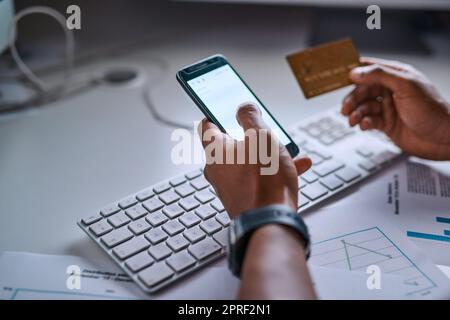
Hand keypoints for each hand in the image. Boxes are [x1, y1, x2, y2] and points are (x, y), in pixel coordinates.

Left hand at [198, 103, 311, 218]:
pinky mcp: (242, 199)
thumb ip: (250, 117)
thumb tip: (243, 108)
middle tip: (265, 131)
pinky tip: (295, 168)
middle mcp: (217, 169)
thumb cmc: (264, 179)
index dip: (217, 114)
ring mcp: (229, 186)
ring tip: (288, 151)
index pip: (207, 126)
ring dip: (267, 154)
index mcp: (216, 151)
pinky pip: (256, 179)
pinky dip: (271, 172)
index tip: (227, 109)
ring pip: (247, 162)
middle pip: (231, 145)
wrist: (271, 221)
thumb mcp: (261, 136)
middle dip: (251, 137)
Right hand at [341, 57, 449, 159]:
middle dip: (352, 99)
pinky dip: (364, 123)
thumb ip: (380, 75)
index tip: (338, 77)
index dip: (354, 72)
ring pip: (363, 107)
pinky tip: (365, 126)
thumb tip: (356, 72)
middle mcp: (391, 90)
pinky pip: (369, 121)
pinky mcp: (386, 124)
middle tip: (346, 108)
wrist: (443, 139)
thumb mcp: (405, 86)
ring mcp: (388, 107)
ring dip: (356, 113)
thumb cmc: (433, 110)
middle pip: (362, 90)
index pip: (370, 68)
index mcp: (397, 75)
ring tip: (353, 120)